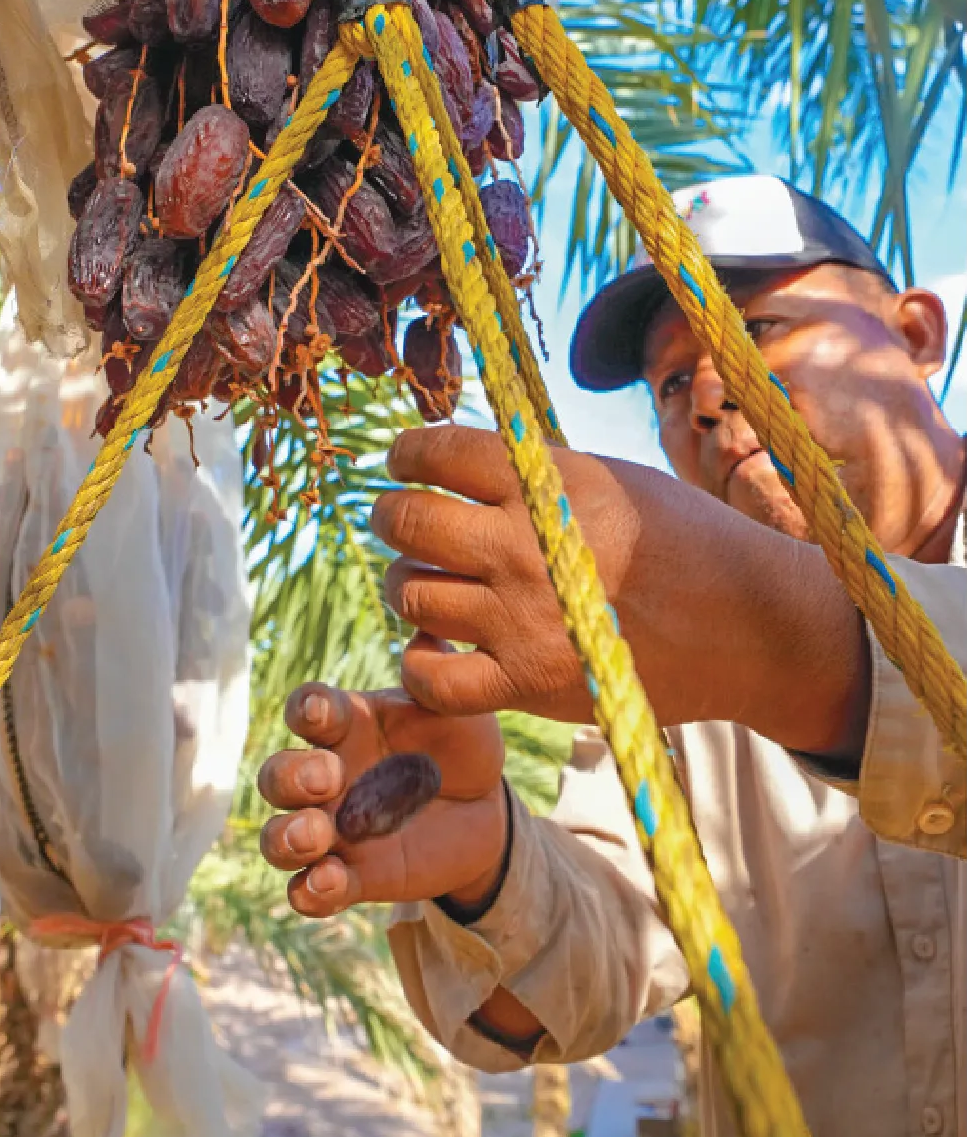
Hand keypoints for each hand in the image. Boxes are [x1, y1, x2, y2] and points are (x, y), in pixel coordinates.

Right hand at [257, 682, 505, 917]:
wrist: (487, 808)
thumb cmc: (461, 743)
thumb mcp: (456, 708)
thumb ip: (438, 675)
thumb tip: (429, 638)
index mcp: (347, 725)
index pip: (306, 711)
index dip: (304, 710)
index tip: (321, 713)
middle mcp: (328, 776)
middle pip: (277, 776)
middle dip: (289, 778)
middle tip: (327, 779)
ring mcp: (335, 829)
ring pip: (278, 837)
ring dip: (285, 838)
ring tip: (316, 837)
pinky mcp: (351, 876)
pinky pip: (309, 891)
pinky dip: (309, 891)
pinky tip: (329, 883)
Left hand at [372, 425, 867, 755]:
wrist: (747, 624)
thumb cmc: (679, 539)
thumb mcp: (609, 477)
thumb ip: (529, 470)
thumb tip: (449, 456)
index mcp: (546, 484)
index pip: (437, 451)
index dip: (405, 453)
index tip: (403, 460)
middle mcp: (525, 547)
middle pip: (408, 522)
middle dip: (390, 514)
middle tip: (398, 517)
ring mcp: (521, 619)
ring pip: (409, 595)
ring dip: (403, 584)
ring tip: (425, 580)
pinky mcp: (527, 684)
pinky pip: (431, 678)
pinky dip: (419, 662)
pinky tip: (437, 646)